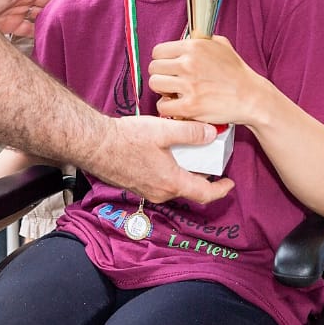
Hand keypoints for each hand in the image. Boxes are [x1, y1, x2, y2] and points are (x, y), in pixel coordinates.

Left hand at [0, 0, 65, 35]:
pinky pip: (30, 29)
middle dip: (61, 7)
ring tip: (67, 29)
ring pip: (41, 16)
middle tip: (78, 17)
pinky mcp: (12, 25)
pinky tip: (49, 39)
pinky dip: (39, 34)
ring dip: (52, 21)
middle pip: (48, 2)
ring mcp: (19, 12)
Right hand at [94, 115, 234, 204]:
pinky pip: (160, 183)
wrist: (94, 145)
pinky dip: (170, 172)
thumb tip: (210, 134)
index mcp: (171, 182)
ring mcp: (146, 191)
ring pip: (174, 186)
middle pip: (189, 189)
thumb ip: (190, 132)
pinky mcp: (135, 185)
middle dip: (202, 176)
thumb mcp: (164, 130)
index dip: (221, 190)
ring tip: (188, 153)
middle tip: (209, 159)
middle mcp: (160, 192)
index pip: (204, 194)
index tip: (229, 183)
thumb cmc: (126, 139)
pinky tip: (166, 154)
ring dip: (184, 172)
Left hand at [148, 36, 263, 127]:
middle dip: (161, 75)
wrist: (251, 97)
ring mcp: (188, 86)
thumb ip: (200, 40)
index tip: (168, 67)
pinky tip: (178, 105)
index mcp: (193, 47)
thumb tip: (186, 39)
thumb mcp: (221, 45)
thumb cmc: (237, 73)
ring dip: (162, 90)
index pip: (158, 51)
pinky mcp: (190, 107)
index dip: (162, 60)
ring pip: (155, 85)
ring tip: (174, 92)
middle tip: (171, 81)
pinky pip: (163, 106)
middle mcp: (189, 64)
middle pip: (153, 68)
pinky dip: (168, 107)